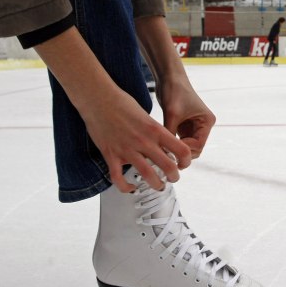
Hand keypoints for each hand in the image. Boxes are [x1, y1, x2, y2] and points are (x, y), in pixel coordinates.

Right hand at [34, 26, 191, 192]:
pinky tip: (131, 188)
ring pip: (147, 175)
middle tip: (173, 178)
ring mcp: (127, 149)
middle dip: (174, 177)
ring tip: (158, 185)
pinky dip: (126, 187)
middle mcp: (144, 141)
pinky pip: (118, 178)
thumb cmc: (121, 103)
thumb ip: (154, 132)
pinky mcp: (111, 155)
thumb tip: (162, 145)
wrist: (98, 98)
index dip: (186, 160)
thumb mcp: (146, 115)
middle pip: (168, 167)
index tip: (184, 164)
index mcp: (155, 130)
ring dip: (156, 184)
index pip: (181, 149)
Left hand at [157, 74, 215, 159]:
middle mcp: (203, 125)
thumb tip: (164, 152)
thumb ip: (170, 133)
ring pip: (187, 146)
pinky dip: (173, 144)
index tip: (171, 151)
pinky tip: (163, 146)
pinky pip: (180, 140)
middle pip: (195, 148)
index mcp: (207, 122)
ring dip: (177, 149)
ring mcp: (194, 126)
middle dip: (182, 153)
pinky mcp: (184, 125)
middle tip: (167, 156)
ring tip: (163, 151)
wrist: (169, 77)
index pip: (199, 145)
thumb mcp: (172, 114)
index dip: (186, 150)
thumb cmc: (174, 91)